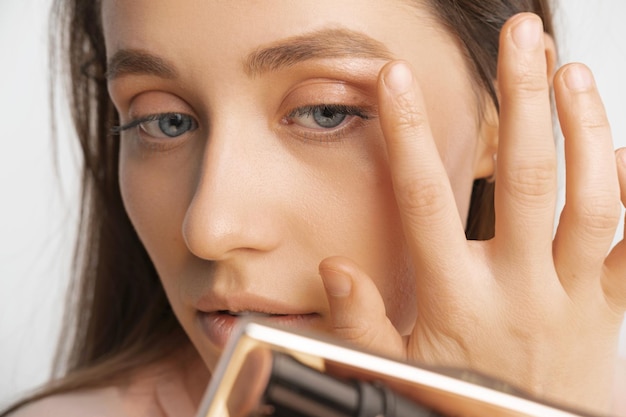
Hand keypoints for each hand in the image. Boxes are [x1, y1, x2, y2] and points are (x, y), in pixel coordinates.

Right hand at [318, 13, 625, 412]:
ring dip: (586, 130)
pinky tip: (625, 146)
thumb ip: (363, 325)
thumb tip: (335, 271)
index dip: (409, 135)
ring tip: (572, 73)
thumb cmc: (465, 412)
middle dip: (522, 100)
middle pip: (528, 180)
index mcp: (459, 300)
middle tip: (521, 39)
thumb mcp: (398, 376)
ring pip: (592, 201)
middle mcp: (521, 288)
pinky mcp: (609, 307)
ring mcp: (572, 295)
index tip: (398, 82)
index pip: (426, 201)